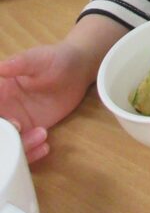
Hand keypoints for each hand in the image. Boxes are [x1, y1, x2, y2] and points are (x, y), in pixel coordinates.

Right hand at [0, 42, 92, 162]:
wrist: (79, 70)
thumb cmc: (56, 58)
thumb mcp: (37, 59)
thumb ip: (19, 64)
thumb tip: (0, 67)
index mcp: (0, 91)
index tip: (5, 120)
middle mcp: (4, 109)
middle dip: (2, 138)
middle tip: (20, 127)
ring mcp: (17, 123)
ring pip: (7, 145)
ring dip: (19, 147)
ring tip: (42, 134)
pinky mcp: (31, 131)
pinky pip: (24, 149)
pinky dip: (30, 154)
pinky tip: (45, 146)